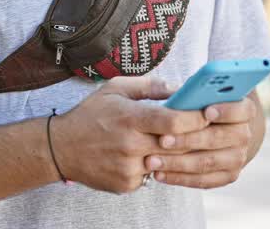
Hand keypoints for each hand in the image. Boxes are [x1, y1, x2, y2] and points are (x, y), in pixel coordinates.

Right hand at [52, 76, 210, 193]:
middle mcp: (130, 145)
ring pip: (167, 163)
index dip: (195, 118)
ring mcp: (128, 168)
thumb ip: (149, 86)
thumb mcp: (115, 89)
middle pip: (176, 145)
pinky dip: (155, 167)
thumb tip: (179, 87)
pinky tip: (149, 156)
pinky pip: (152, 177)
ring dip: (176, 154)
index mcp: (130, 118)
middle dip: (195, 137)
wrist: (60, 148)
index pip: (173, 121)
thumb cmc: (90, 115)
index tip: (209, 112)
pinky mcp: (126, 184)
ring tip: (182, 141)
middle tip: (209, 129)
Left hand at [143, 97, 256, 188]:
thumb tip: (177, 94)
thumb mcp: (197, 94)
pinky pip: (202, 180)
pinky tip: (159, 174)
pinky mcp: (227, 176)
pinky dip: (179, 178)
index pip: (241, 110)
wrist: (215, 130)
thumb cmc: (199, 107)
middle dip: (188, 139)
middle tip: (162, 140)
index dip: (225, 111)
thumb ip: (193, 93)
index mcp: (243, 110)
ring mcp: (237, 158)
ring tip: (152, 161)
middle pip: (217, 138)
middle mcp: (244, 135)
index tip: (206, 111)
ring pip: (207, 162)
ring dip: (177, 162)